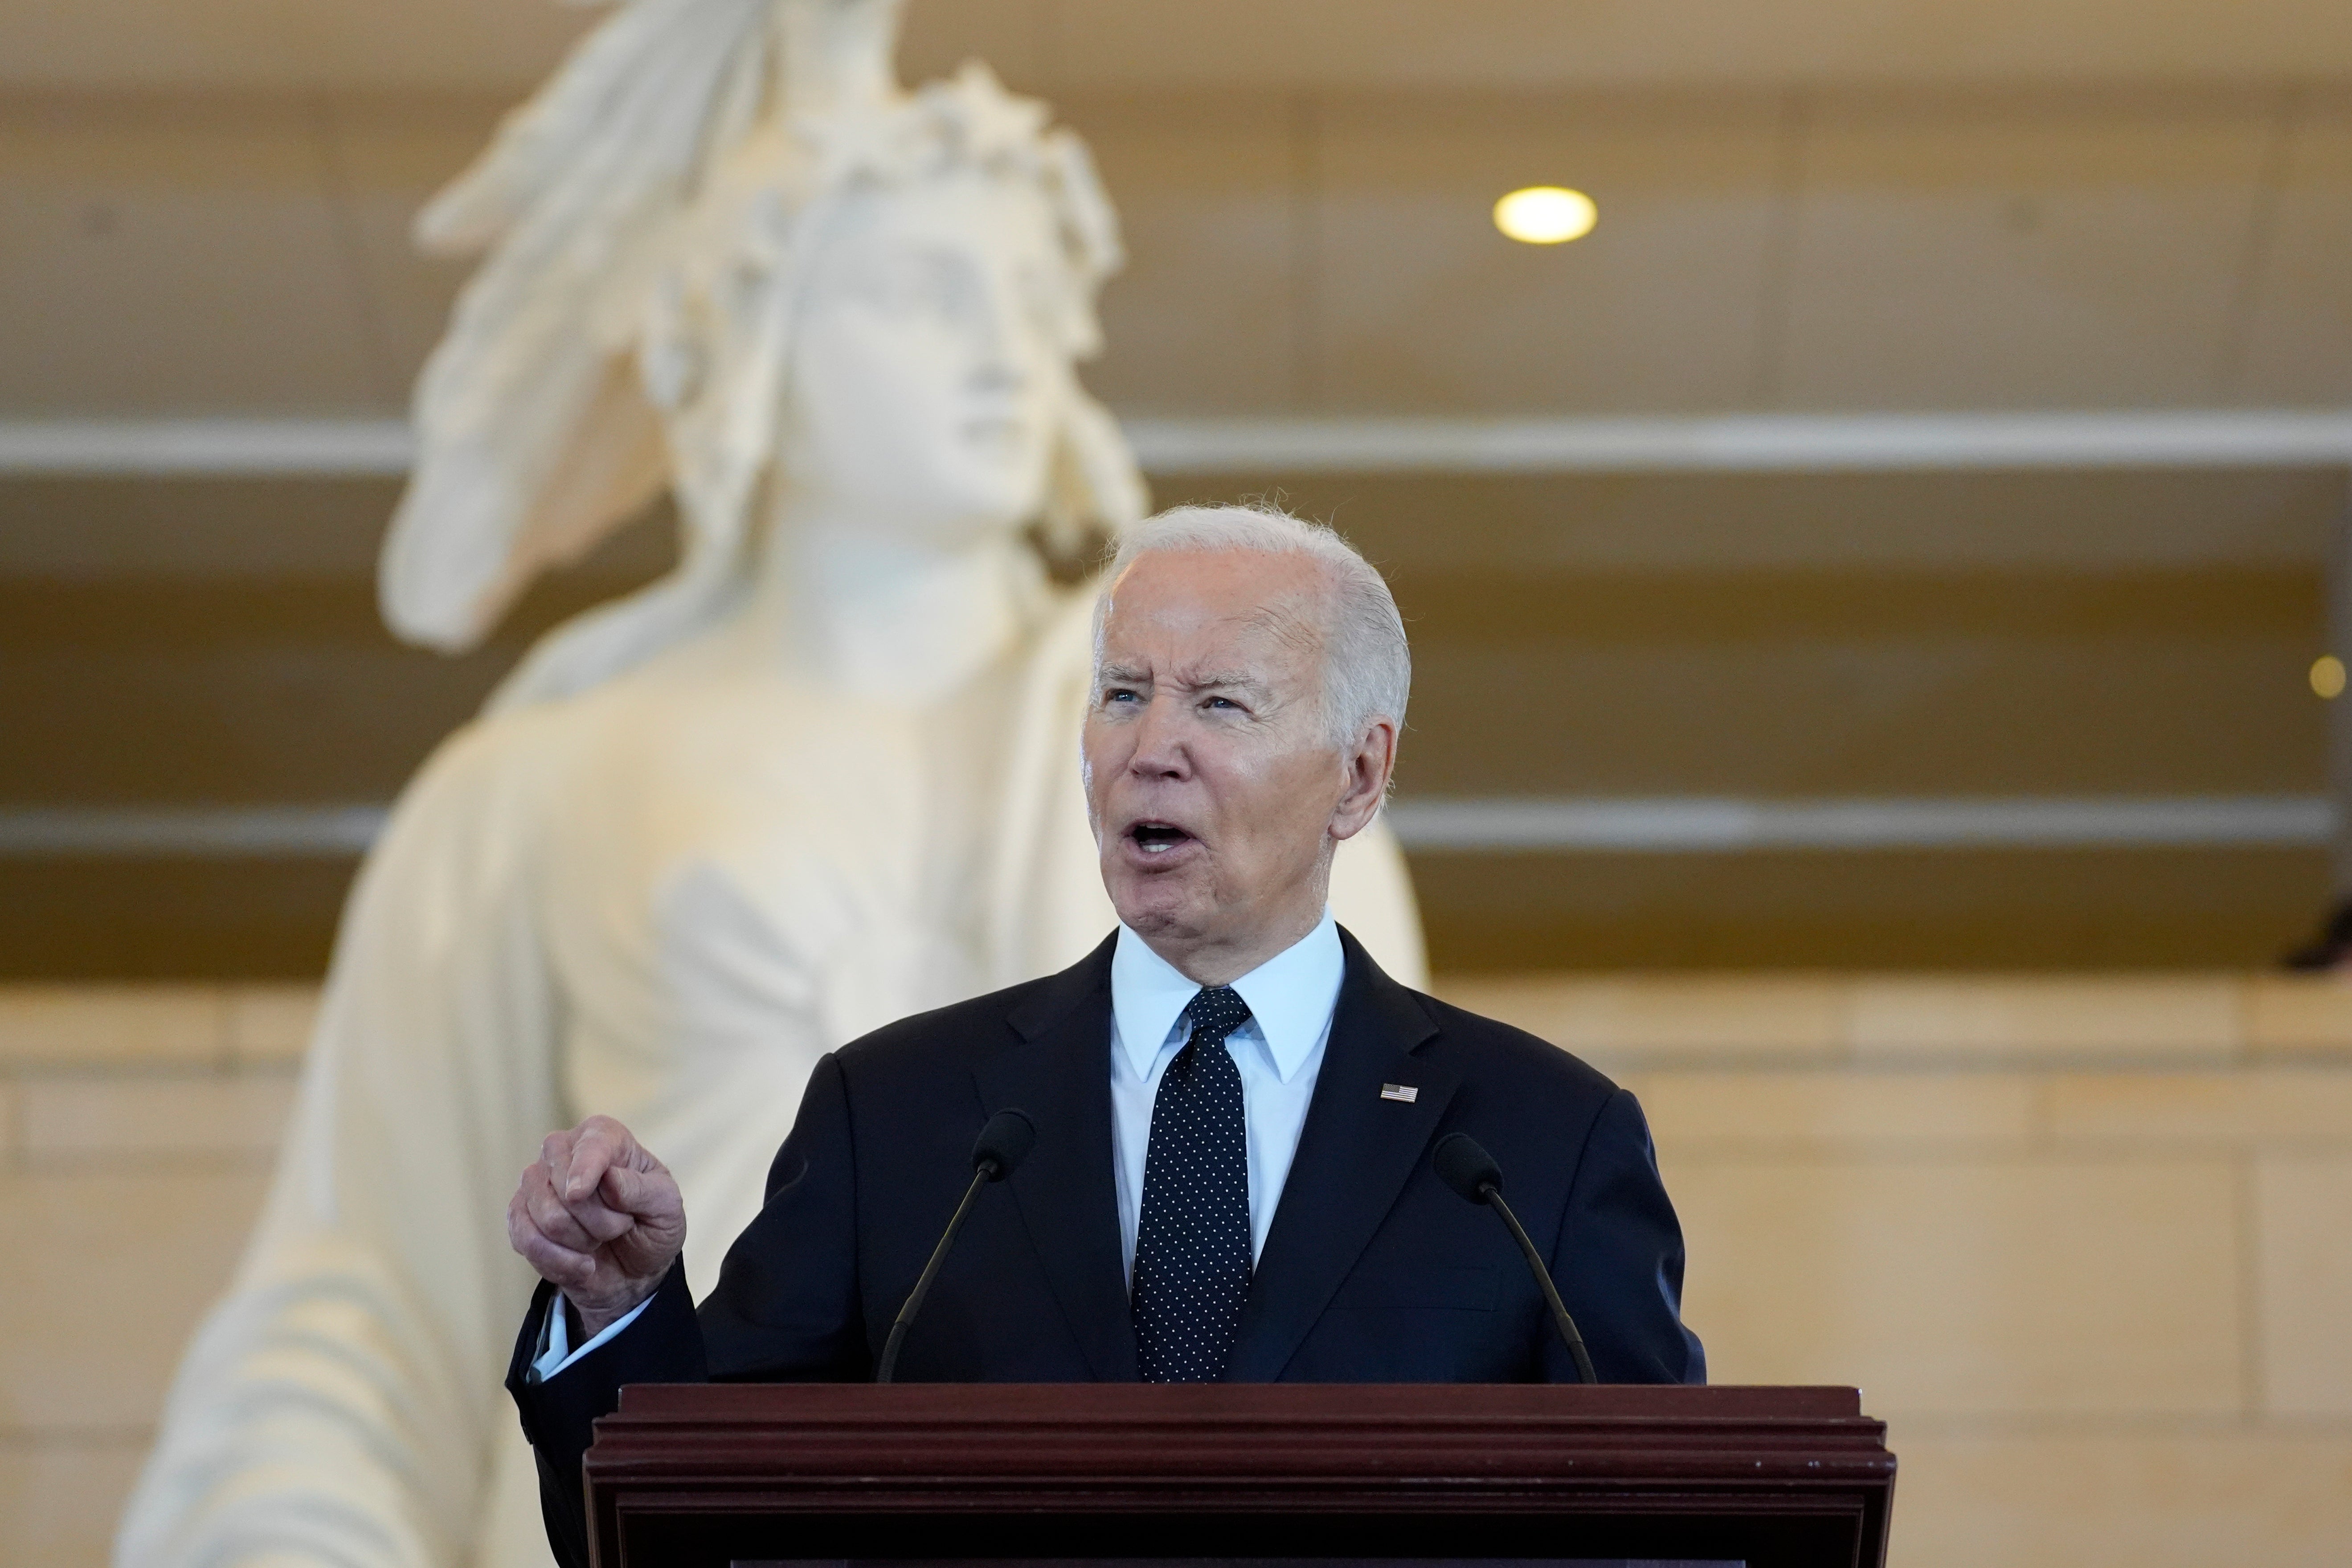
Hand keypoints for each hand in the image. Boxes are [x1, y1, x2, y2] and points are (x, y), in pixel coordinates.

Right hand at [508, 1115, 685, 1335]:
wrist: (634, 1269)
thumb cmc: (652, 1225)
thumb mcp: (666, 1208)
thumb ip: (641, 1190)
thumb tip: (608, 1178)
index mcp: (603, 1136)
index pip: (591, 1144)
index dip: (585, 1169)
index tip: (579, 1194)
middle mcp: (562, 1151)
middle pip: (565, 1187)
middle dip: (599, 1221)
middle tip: (620, 1227)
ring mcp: (536, 1184)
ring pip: (546, 1217)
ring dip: (581, 1242)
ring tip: (600, 1242)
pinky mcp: (520, 1218)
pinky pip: (526, 1240)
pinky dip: (559, 1261)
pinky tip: (582, 1266)